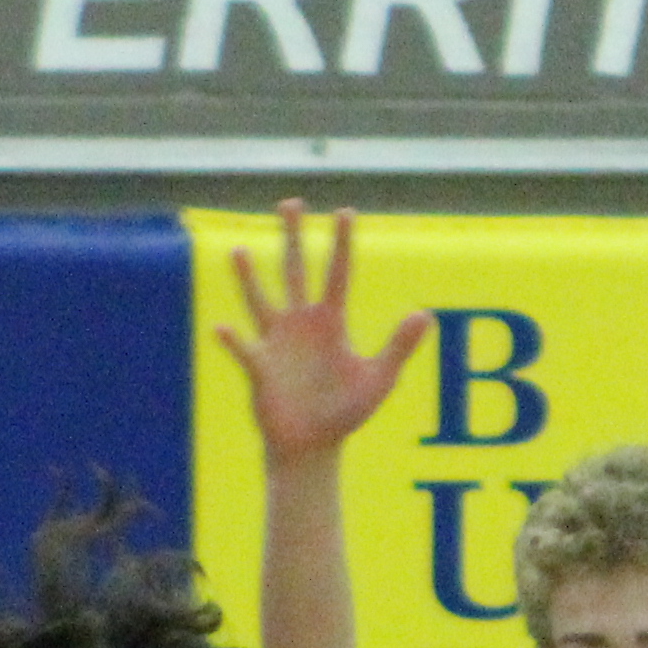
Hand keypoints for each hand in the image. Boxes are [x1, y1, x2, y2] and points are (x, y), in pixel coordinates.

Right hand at [212, 202, 431, 467]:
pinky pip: (244, 350)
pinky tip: (222, 328)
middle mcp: (301, 323)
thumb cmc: (345, 411)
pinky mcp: (260, 368)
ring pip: (261, 300)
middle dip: (293, 237)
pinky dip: (234, 341)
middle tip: (291, 203)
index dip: (342, 243)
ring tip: (240, 250)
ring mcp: (276, 342)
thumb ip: (399, 346)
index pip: (337, 273)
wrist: (314, 445)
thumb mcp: (379, 378)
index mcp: (331, 321)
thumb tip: (425, 314)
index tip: (345, 211)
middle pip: (295, 270)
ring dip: (250, 278)